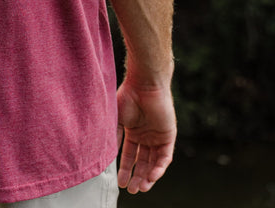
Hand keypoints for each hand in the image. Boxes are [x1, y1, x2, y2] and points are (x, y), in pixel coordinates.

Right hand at [116, 78, 175, 193]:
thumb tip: (106, 157)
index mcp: (132, 131)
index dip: (125, 169)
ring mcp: (157, 136)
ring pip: (154, 162)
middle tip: (131, 190)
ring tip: (141, 188)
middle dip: (136, 176)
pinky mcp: (168, 136)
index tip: (119, 183)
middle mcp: (145, 135)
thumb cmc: (127, 97)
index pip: (129, 155)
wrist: (144, 84)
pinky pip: (165, 157)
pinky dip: (159, 168)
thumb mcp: (116, 120)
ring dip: (148, 176)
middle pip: (142, 161)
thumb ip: (113, 137)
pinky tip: (152, 177)